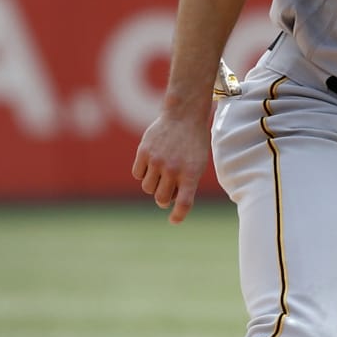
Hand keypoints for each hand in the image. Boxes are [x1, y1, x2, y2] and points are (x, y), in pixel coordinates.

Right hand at [131, 108, 210, 223]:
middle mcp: (173, 169)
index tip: (174, 220)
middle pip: (161, 199)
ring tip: (161, 172)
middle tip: (168, 190)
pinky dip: (143, 173)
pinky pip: (137, 174)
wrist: (184, 115)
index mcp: (191, 174)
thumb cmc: (194, 143)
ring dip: (154, 184)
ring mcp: (157, 160)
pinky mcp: (144, 152)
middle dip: (164, 198)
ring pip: (148, 187)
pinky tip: (151, 163)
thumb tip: (168, 203)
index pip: (183, 203)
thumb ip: (186, 184)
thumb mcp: (198, 163)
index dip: (178, 216)